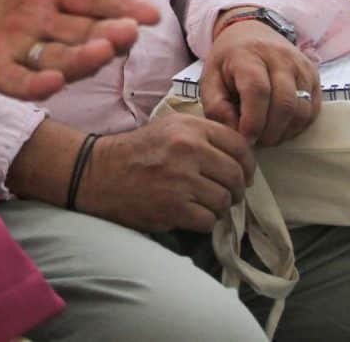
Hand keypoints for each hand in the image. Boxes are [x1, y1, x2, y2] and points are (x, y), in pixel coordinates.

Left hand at [0, 0, 160, 100]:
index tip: (152, 14)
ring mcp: (14, 46)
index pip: (92, 0)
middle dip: (111, 34)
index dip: (121, 7)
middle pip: (84, 32)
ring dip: (84, 58)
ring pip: (60, 58)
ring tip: (105, 49)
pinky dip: (36, 83)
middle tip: (131, 32)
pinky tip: (52, 78)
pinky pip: (18, 81)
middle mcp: (37, 21)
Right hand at [79, 113, 255, 232]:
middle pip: (236, 175)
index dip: (248, 164)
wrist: (101, 173)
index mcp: (191, 129)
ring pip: (224, 200)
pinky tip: (192, 214)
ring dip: (219, 207)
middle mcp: (189, 151)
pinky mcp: (174, 208)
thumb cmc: (139, 150)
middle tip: (228, 193)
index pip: (239, 146)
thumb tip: (241, 155)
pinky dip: (204, 221)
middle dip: (236, 189)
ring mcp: (182, 181)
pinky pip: (208, 220)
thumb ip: (205, 135)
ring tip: (206, 204)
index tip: (245, 174)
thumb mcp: (171, 128)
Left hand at [200, 18, 318, 145]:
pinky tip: (281, 127)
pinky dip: (298, 125)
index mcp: (248, 55)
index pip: (257, 91)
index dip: (253, 121)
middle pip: (284, 103)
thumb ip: (216, 107)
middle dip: (270, 132)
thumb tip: (235, 132)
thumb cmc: (229, 60)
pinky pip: (313, 109)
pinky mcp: (313, 75)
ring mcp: (300, 65)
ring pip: (302, 109)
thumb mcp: (210, 79)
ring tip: (267, 135)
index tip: (246, 139)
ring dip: (285, 131)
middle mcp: (279, 57)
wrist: (252, 31)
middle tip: (257, 142)